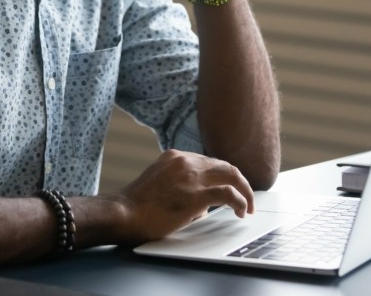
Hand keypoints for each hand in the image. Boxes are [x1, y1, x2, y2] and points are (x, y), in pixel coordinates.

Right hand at [112, 149, 254, 243]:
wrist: (123, 213)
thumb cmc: (136, 207)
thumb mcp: (159, 185)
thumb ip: (181, 188)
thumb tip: (202, 207)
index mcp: (175, 157)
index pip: (208, 162)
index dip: (222, 176)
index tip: (229, 187)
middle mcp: (185, 161)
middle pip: (223, 165)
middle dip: (239, 181)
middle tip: (246, 196)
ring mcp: (192, 176)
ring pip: (231, 175)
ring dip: (244, 191)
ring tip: (248, 206)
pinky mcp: (196, 194)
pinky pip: (228, 194)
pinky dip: (240, 201)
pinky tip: (242, 210)